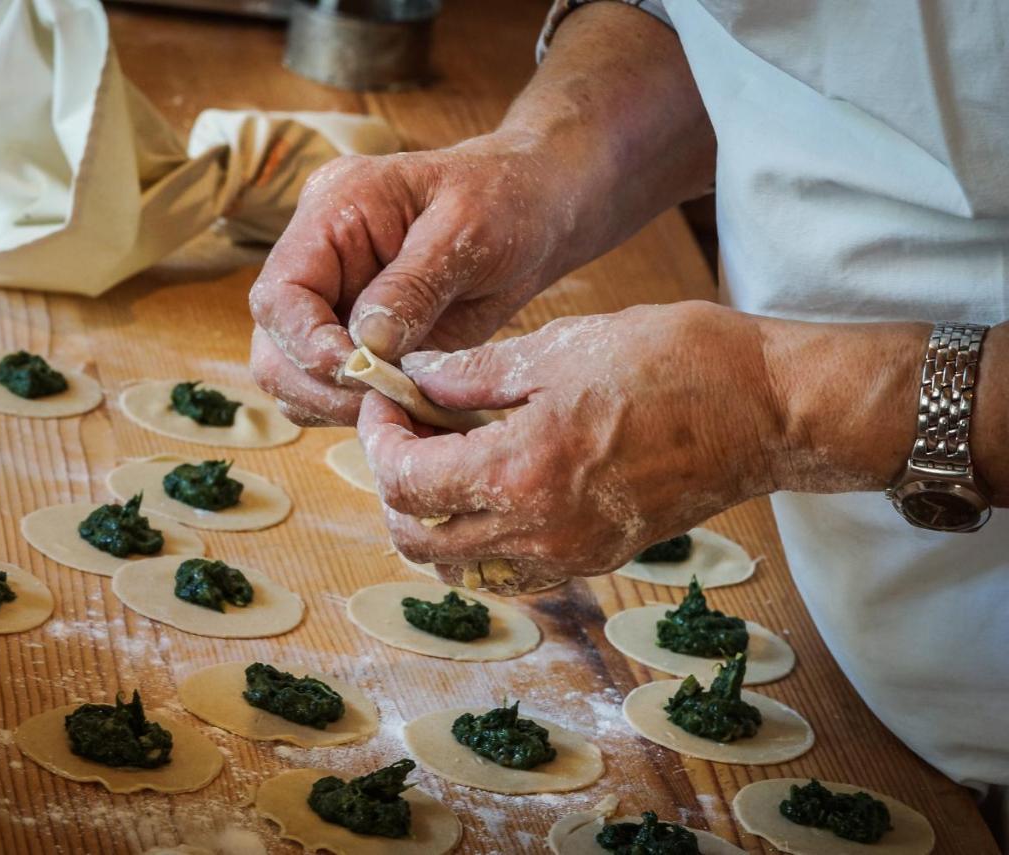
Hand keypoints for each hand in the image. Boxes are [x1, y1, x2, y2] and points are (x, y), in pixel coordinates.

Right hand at [249, 131, 598, 426]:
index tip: (359, 370)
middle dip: (321, 386)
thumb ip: (413, 287)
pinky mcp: (363, 343)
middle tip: (387, 399)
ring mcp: (337, 306)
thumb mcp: (465, 229)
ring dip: (344, 405)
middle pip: (274, 348)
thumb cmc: (504, 197)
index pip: (279, 293)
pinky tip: (416, 403)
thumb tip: (367, 346)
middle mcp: (321, 264)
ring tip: (410, 402)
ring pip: (297, 381)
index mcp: (331, 214)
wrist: (535, 208)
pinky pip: (339, 393)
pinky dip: (370, 409)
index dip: (305, 343)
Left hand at [356, 302, 782, 582]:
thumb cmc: (673, 364)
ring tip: (446, 456)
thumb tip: (413, 380)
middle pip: (416, 538)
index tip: (384, 401)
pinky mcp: (593, 560)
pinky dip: (477, 540)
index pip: (405, 481)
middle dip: (394, 482)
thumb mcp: (559, 348)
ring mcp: (567, 556)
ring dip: (431, 517)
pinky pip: (507, 571)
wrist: (764, 411)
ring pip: (457, 565)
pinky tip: (492, 485)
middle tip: (406, 429)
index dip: (377, 438)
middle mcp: (537, 532)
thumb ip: (472, 374)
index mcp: (521, 472)